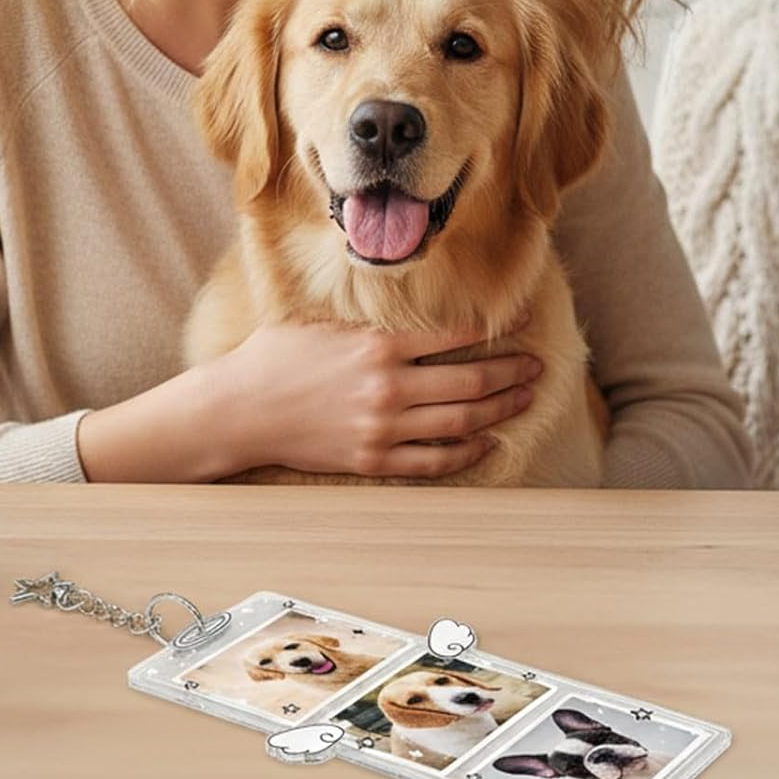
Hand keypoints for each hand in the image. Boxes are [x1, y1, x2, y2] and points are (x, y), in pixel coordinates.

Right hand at [210, 316, 541, 479]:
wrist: (241, 409)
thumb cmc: (274, 359)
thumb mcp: (324, 325)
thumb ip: (370, 326)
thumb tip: (406, 318)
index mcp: (378, 345)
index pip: (454, 334)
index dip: (493, 327)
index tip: (521, 319)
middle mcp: (389, 386)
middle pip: (471, 379)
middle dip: (512, 370)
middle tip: (538, 364)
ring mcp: (384, 426)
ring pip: (462, 420)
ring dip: (501, 408)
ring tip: (525, 397)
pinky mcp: (374, 458)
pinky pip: (435, 460)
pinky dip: (468, 451)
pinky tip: (487, 441)